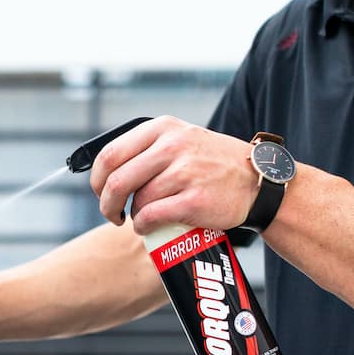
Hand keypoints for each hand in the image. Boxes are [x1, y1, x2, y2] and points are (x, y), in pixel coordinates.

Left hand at [89, 115, 258, 234]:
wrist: (256, 182)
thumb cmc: (211, 165)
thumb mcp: (181, 139)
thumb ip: (147, 149)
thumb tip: (104, 172)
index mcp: (163, 128)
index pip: (110, 154)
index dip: (97, 179)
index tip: (101, 192)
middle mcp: (172, 146)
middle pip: (116, 180)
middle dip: (106, 204)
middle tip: (112, 214)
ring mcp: (185, 172)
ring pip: (137, 201)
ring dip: (134, 216)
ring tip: (145, 218)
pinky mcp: (194, 200)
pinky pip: (151, 217)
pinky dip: (144, 226)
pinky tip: (150, 226)